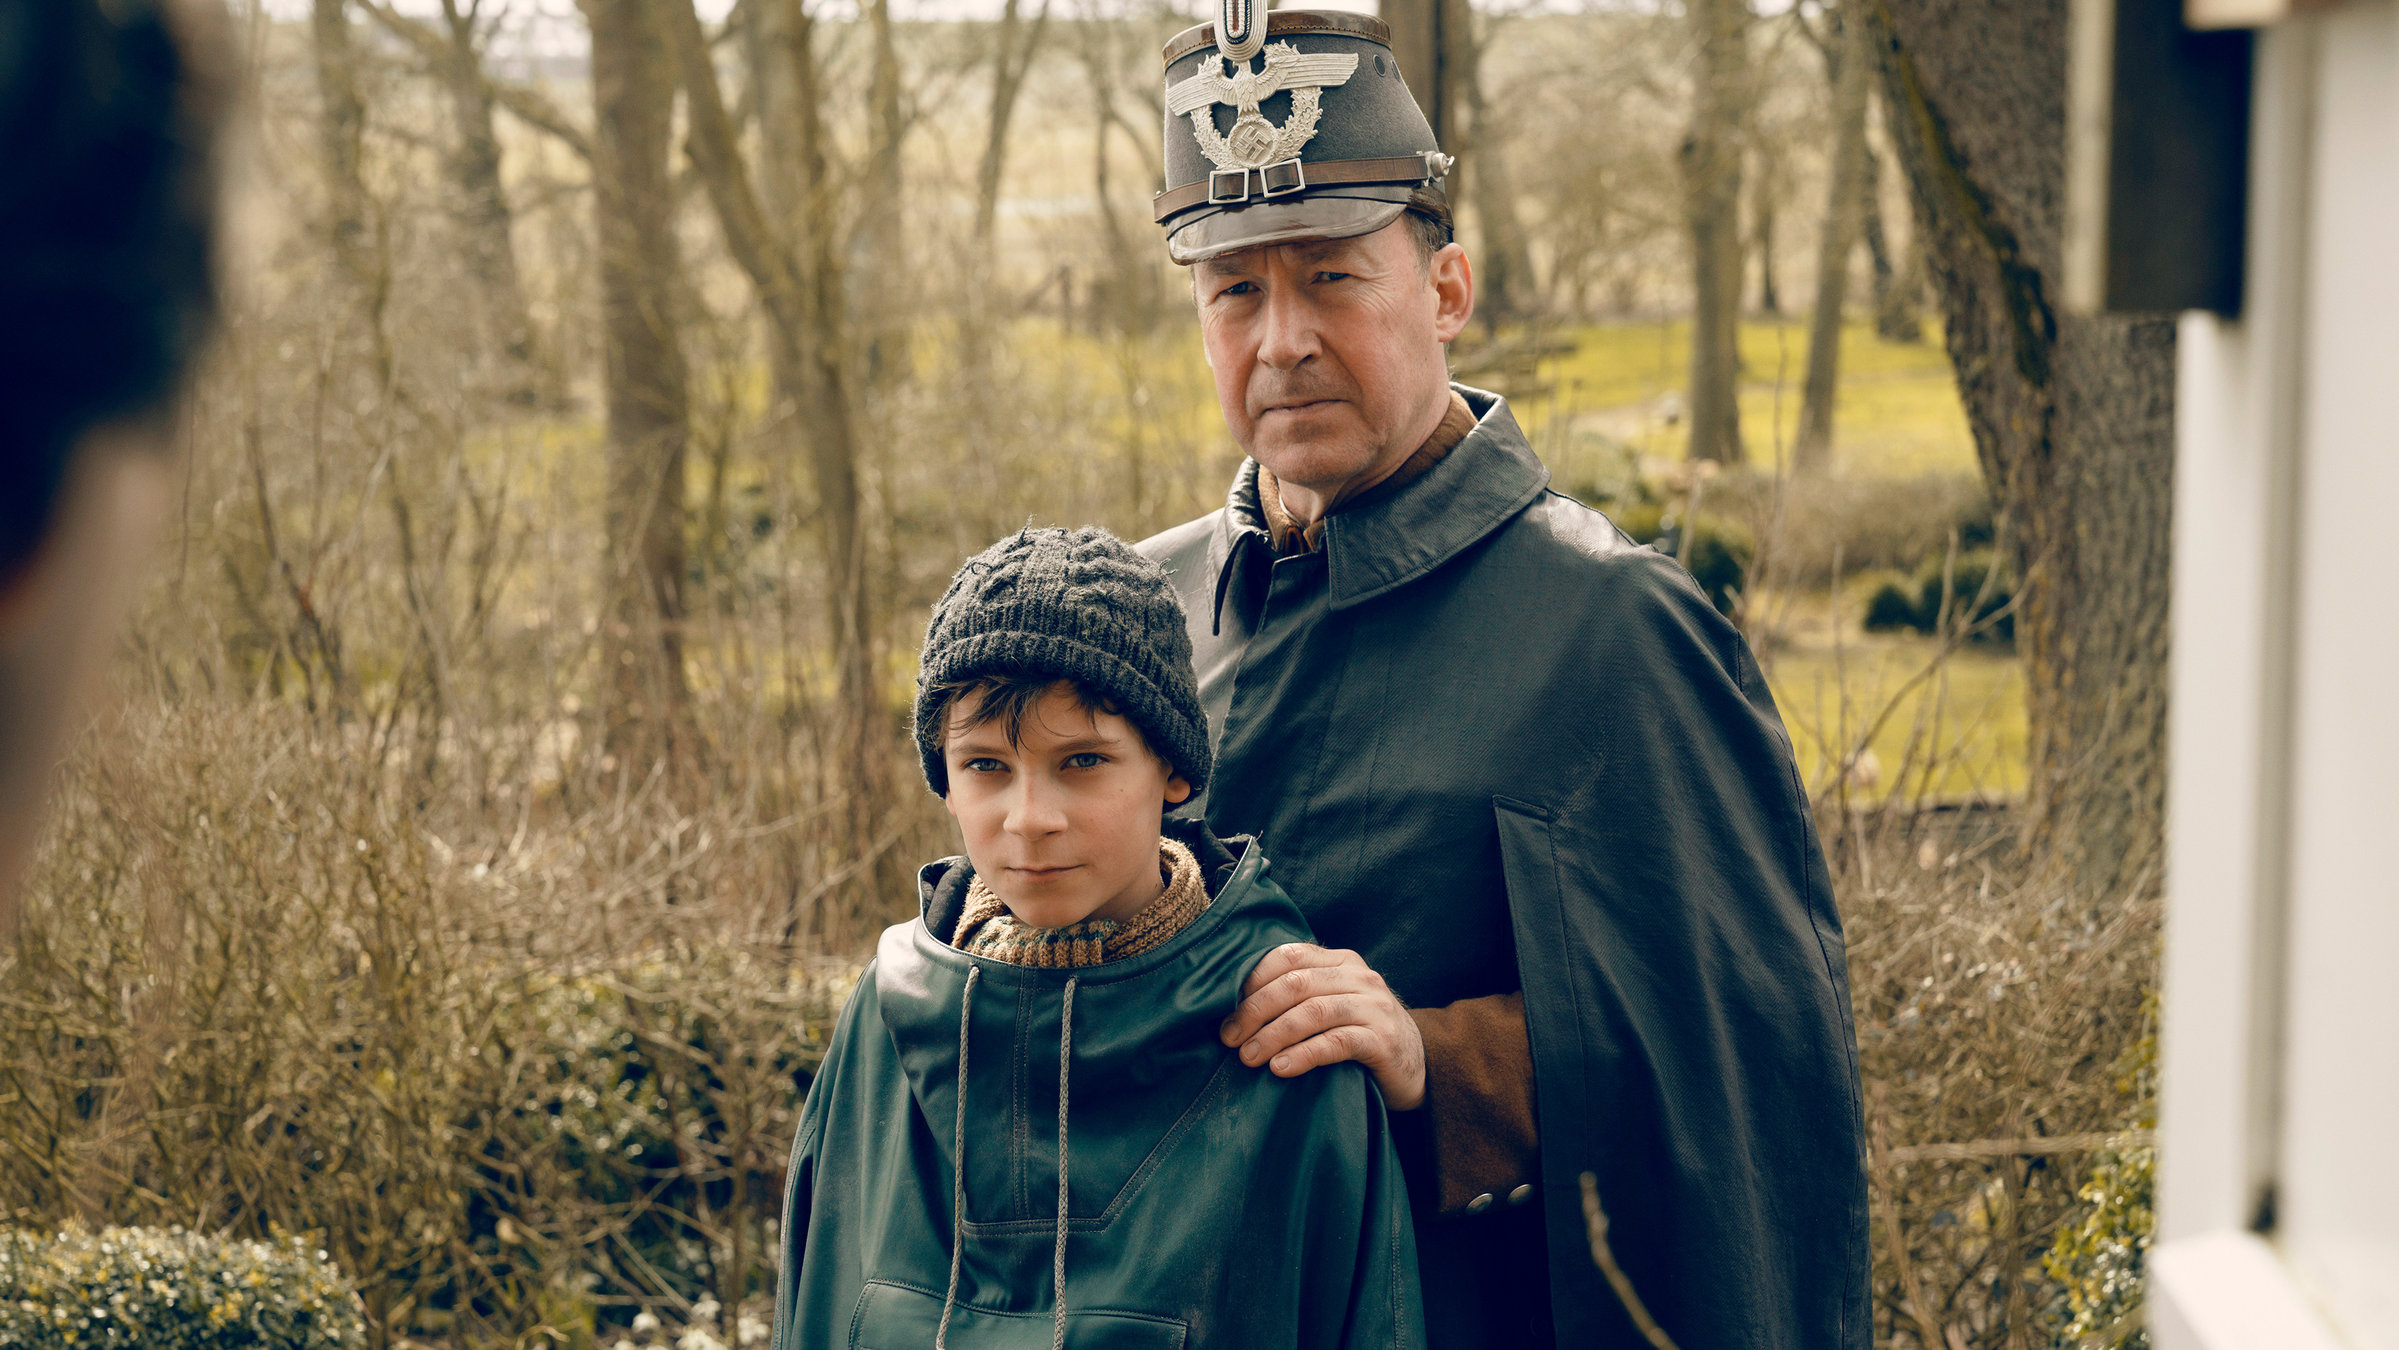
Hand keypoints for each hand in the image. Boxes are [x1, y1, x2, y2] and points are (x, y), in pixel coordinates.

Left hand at [1219, 943, 1426, 1110]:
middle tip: (1230, 1039)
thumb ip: (1299, 997)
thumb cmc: (1361, 1035)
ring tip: (1249, 1057)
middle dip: (1255, 1010)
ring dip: (1273, 1034)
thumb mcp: (1333, 1005)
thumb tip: (1236, 1009)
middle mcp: (1359, 977)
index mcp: (1341, 962)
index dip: (1252, 981)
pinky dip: (1303, 1055)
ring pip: (1313, 1012)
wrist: (1419, 1065)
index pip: (1289, 956)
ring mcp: (1374, 1007)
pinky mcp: (1383, 1040)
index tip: (1226, 1010)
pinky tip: (1280, 1068)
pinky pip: (1336, 1043)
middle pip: (1296, 984)